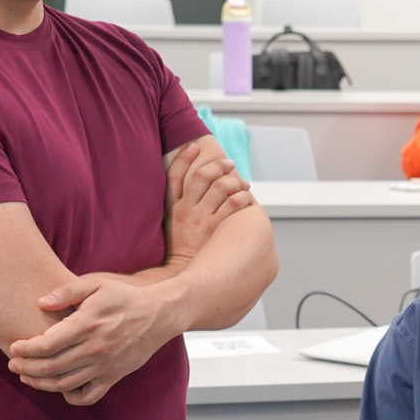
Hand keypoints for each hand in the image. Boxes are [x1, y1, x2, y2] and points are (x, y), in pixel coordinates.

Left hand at [6, 273, 175, 405]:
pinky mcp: (114, 376)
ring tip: (27, 376)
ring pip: (64, 384)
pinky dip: (70, 397)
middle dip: (26, 367)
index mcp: (88, 325)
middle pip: (51, 367)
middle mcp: (95, 349)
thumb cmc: (124, 297)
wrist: (160, 315)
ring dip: (40, 383)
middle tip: (13, 363)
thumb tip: (41, 302)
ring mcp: (105, 366)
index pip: (47, 344)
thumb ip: (67, 291)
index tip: (14, 346)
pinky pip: (88, 396)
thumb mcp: (96, 284)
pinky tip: (59, 387)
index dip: (25, 348)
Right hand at [163, 140, 252, 268]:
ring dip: (234, 181)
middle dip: (218, 165)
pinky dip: (241, 197)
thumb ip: (181, 205)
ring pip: (220, 188)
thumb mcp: (173, 224)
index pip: (174, 176)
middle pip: (202, 177)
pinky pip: (232, 205)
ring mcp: (200, 219)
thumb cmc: (182, 247)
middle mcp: (185, 210)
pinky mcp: (214, 229)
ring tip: (243, 183)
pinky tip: (246, 197)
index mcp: (172, 207)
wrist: (185, 272)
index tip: (195, 147)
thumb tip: (199, 185)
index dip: (184, 159)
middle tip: (229, 163)